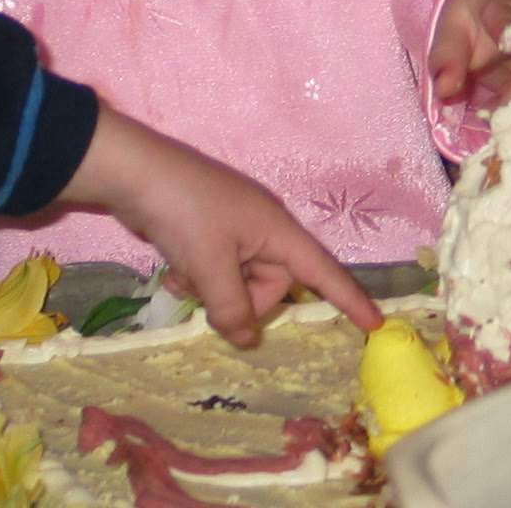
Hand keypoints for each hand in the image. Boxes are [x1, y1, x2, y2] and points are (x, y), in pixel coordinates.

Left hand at [59, 109, 381, 345]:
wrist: (134, 172)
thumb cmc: (184, 212)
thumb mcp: (211, 266)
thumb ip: (233, 308)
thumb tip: (245, 337)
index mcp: (277, 229)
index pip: (323, 271)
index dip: (350, 299)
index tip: (377, 326)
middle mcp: (264, 228)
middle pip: (272, 285)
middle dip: (243, 300)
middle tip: (209, 296)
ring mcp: (235, 228)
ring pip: (240, 281)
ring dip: (213, 291)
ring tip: (183, 277)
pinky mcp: (209, 231)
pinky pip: (217, 269)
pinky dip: (198, 278)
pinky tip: (172, 272)